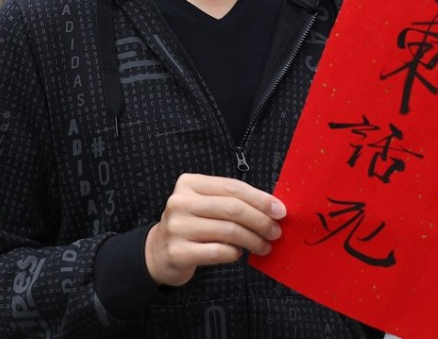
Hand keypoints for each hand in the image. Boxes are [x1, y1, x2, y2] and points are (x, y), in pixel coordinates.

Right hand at [145, 173, 285, 286]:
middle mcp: (180, 202)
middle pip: (232, 208)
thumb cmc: (191, 226)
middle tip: (275, 231)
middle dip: (260, 220)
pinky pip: (218, 251)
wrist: (158, 252)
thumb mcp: (205, 205)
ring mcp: (177, 227)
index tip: (280, 210)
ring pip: (228, 231)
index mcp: (189, 184)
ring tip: (264, 246)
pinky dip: (234, 253)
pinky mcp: (178, 252)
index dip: (260, 198)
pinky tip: (238, 254)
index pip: (232, 187)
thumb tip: (272, 208)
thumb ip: (231, 201)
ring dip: (253, 239)